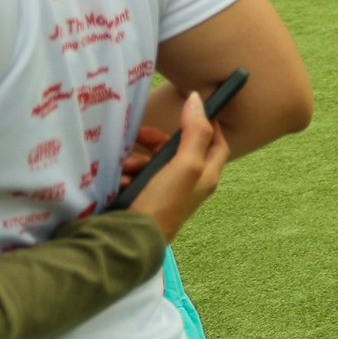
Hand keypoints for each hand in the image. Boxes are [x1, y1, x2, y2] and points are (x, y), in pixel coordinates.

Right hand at [127, 93, 230, 242]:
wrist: (130, 238)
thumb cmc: (164, 202)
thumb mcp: (185, 164)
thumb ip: (195, 133)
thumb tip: (198, 100)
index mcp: (207, 176)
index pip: (217, 144)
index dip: (210, 124)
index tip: (195, 108)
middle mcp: (190, 184)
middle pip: (179, 150)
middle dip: (158, 141)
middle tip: (140, 136)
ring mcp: (166, 192)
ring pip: (153, 162)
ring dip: (137, 160)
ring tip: (126, 167)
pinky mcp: (144, 199)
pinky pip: (136, 177)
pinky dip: (127, 176)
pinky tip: (120, 182)